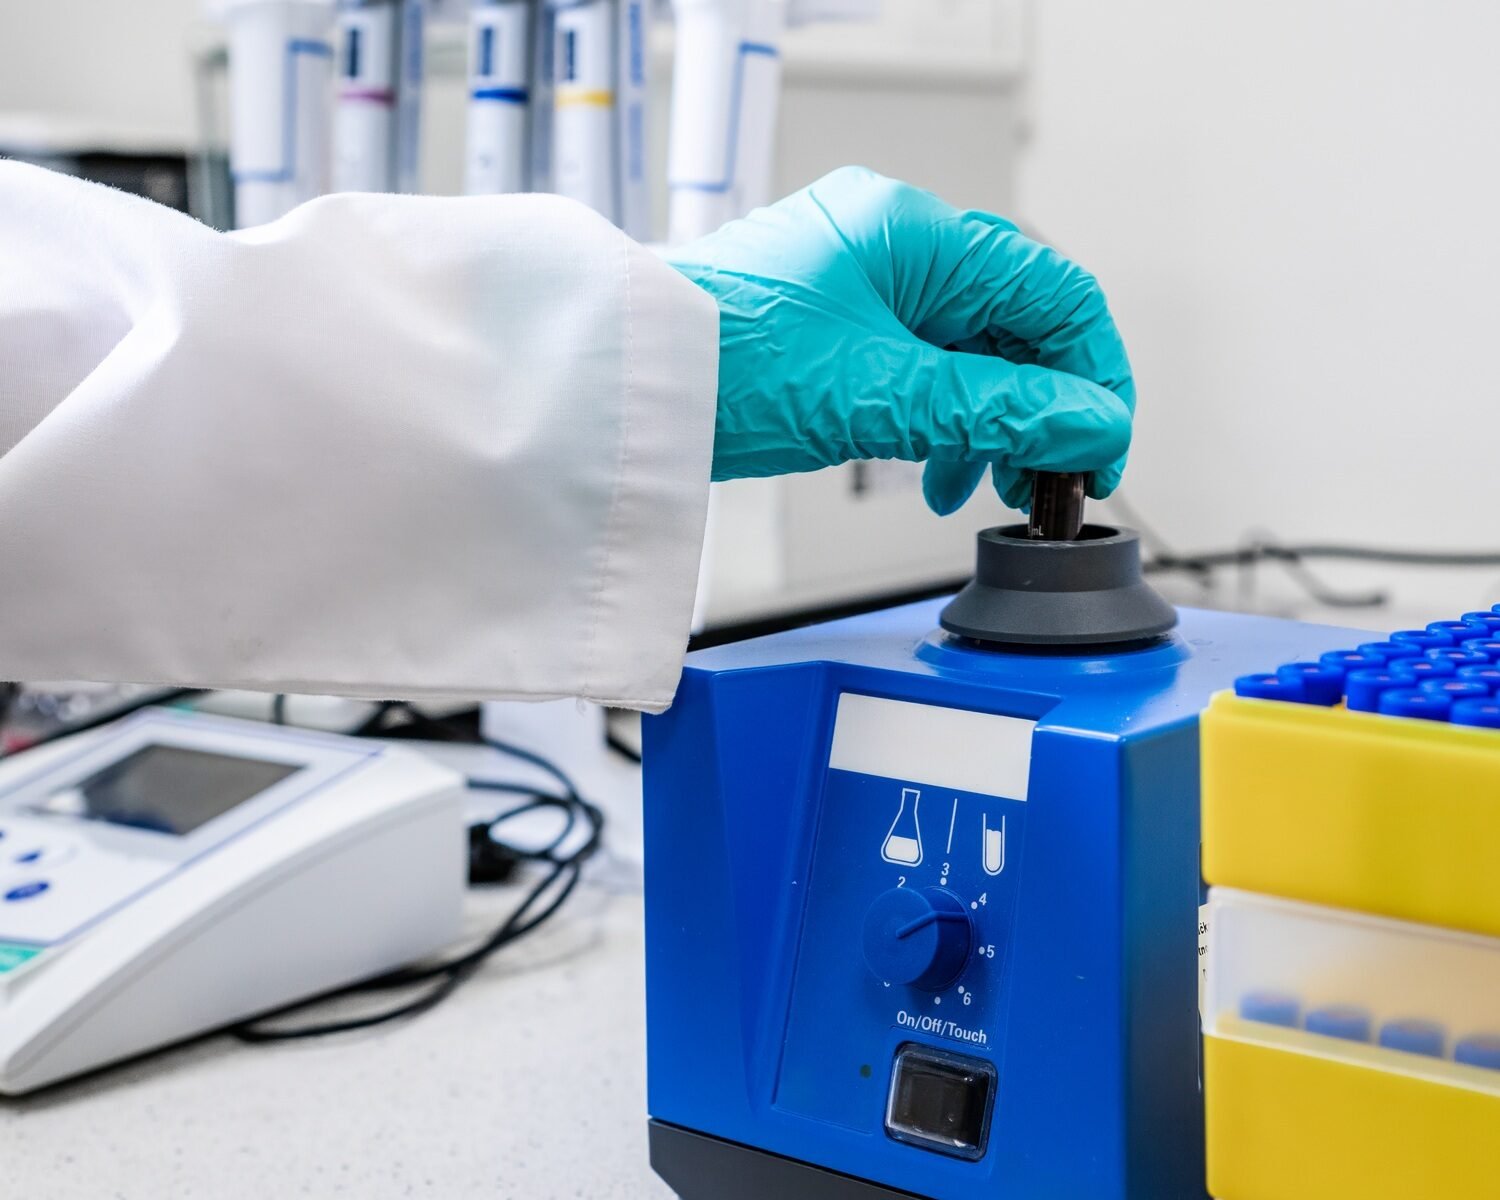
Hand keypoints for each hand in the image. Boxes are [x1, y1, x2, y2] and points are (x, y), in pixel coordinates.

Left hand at [666, 166, 1134, 512]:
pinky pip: (918, 367)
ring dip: (990, 423)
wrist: (621, 389)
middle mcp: (891, 244)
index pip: (1052, 291)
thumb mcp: (882, 395)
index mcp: (913, 232)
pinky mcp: (833, 325)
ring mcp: (860, 282)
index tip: (1101, 445)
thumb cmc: (721, 364)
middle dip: (1039, 407)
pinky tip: (934, 472)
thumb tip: (1091, 423)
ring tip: (987, 487)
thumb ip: (999, 409)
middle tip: (1049, 476)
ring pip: (968, 351)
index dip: (1093, 374)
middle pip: (1013, 323)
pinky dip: (940, 421)